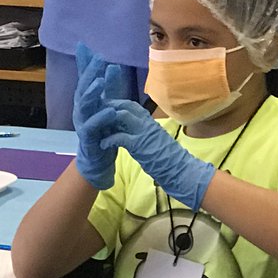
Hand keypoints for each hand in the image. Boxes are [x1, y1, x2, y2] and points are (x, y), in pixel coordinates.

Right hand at [72, 42, 127, 189]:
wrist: (97, 159)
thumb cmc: (101, 129)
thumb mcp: (105, 103)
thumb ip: (107, 86)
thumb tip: (110, 63)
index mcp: (84, 100)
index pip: (84, 78)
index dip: (86, 64)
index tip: (86, 47)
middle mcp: (80, 109)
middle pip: (82, 88)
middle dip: (90, 73)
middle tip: (99, 60)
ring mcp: (82, 123)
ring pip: (84, 105)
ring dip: (92, 92)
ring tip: (101, 81)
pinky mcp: (88, 138)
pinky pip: (92, 126)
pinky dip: (101, 118)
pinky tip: (111, 110)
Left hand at [100, 99, 214, 209]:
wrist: (182, 172)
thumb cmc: (169, 159)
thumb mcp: (155, 139)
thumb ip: (143, 131)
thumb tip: (130, 129)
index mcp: (150, 121)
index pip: (131, 105)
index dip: (116, 105)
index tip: (105, 108)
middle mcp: (147, 123)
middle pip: (124, 106)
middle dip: (108, 107)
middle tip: (95, 113)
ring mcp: (144, 132)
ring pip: (121, 116)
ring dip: (106, 120)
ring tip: (95, 126)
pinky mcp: (140, 145)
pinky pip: (120, 137)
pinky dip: (109, 139)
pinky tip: (102, 144)